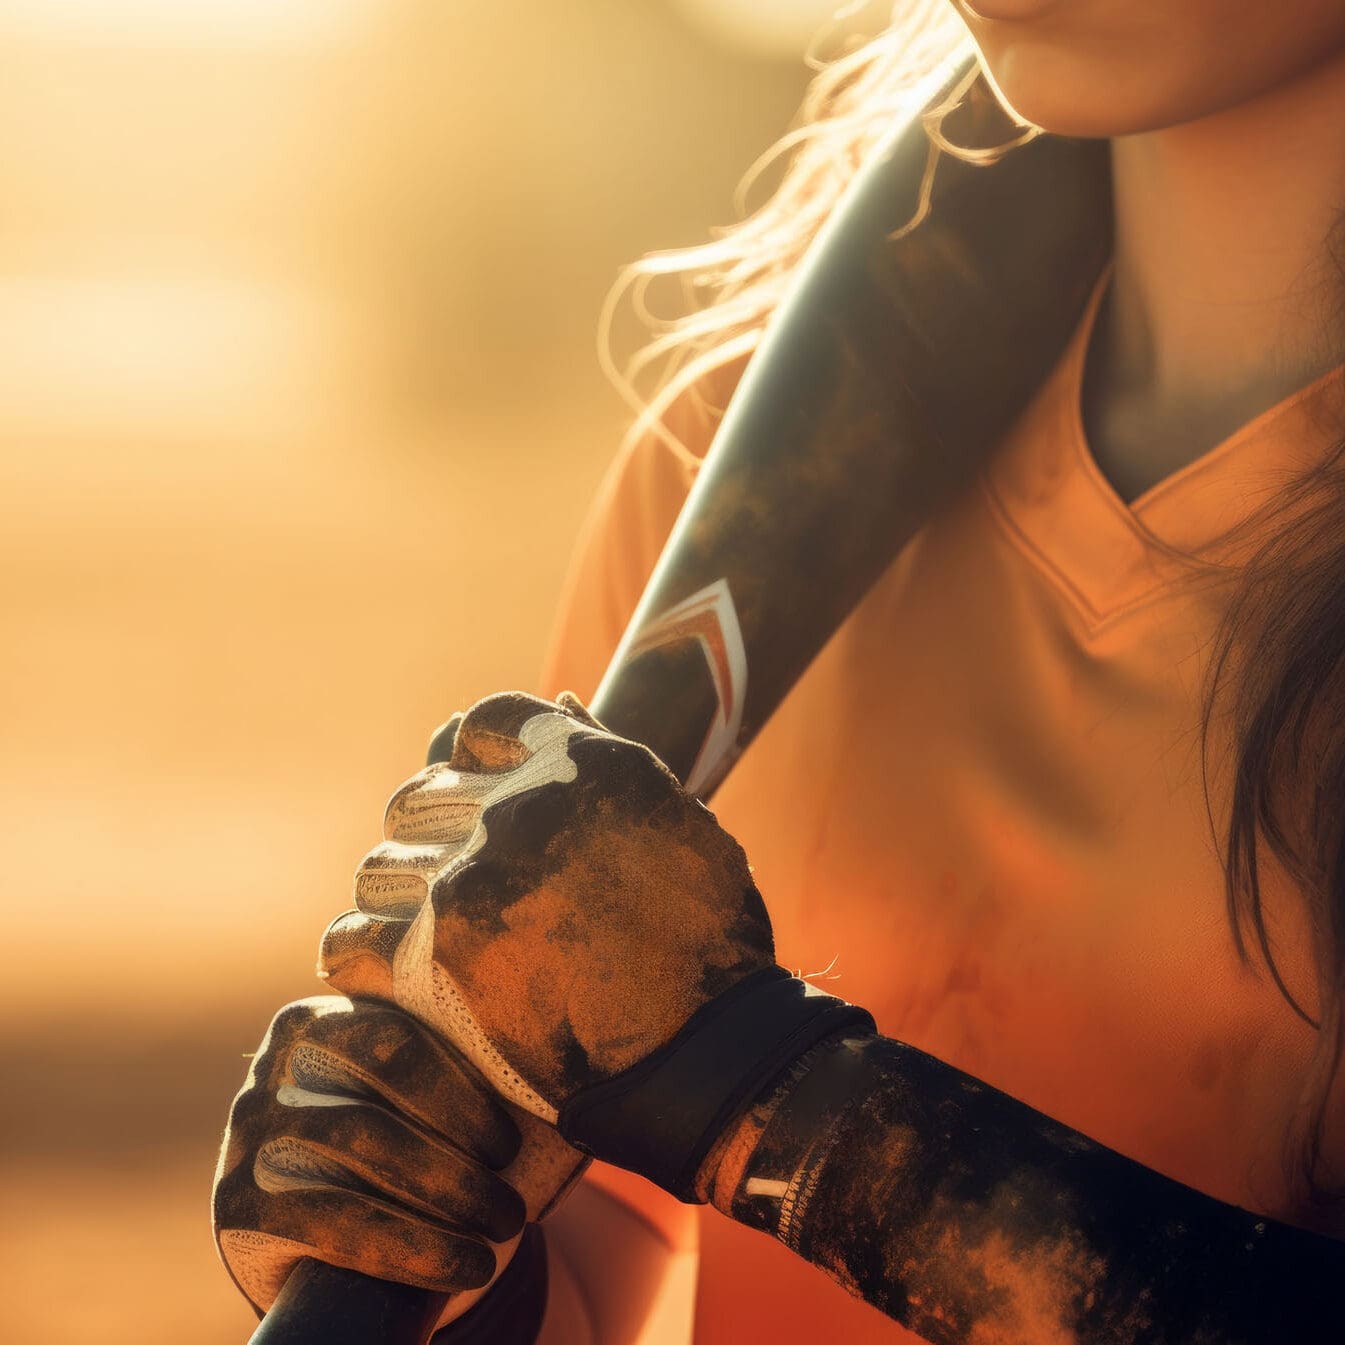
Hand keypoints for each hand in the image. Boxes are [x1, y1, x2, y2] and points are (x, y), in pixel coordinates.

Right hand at [213, 996, 530, 1321]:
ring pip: (359, 1154)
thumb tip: (550, 1041)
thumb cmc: (394, 1140)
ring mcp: (250, 1134)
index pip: (397, 1039)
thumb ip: (455, 1049)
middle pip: (379, 1101)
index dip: (462, 1094)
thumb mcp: (411, 1091)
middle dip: (459, 1157)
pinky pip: (334, 1223)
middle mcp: (274, 1067)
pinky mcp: (237, 1204)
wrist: (312, 1237)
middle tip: (514, 1202)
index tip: (512, 1143)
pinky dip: (411, 1248)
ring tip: (503, 1229)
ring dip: (446, 1199)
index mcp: (319, 1019)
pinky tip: (463, 1265)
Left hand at [319, 692, 868, 1204]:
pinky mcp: (435, 957)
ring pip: (378, 870)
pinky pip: (351, 941)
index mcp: (584, 763)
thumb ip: (610, 763)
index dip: (470, 758)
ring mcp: (474, 877)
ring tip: (420, 942)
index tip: (473, 801)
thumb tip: (561, 703)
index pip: (482, 724)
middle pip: (419, 799)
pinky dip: (363, 960)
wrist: (706, 1052)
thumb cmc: (707, 942)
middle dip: (427, 839)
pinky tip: (386, 977)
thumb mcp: (681, 823)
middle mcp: (521, 805)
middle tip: (447, 887)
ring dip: (395, 904)